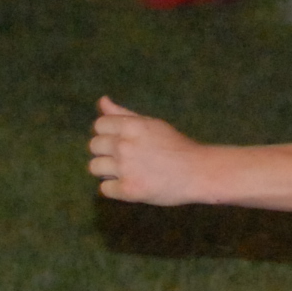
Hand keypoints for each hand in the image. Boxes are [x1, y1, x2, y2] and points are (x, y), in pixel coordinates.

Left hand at [89, 96, 207, 204]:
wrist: (198, 172)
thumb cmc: (175, 146)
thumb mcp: (151, 124)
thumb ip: (123, 114)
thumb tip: (101, 101)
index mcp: (131, 126)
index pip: (99, 125)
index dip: (107, 134)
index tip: (122, 141)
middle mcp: (125, 145)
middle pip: (93, 146)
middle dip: (106, 152)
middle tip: (126, 158)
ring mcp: (125, 168)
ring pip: (94, 167)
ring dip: (107, 170)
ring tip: (127, 172)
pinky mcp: (128, 189)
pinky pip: (104, 189)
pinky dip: (115, 188)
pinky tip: (131, 184)